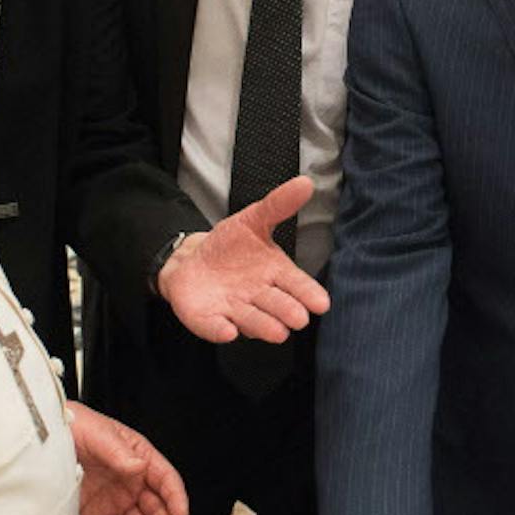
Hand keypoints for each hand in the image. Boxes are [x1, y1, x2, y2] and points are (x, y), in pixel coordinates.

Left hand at [68, 402, 188, 514]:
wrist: (44, 440)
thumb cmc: (75, 427)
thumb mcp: (98, 433)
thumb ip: (118, 451)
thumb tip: (139, 466)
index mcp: (139, 458)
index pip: (166, 479)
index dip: (176, 497)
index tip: (181, 514)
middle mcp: (131, 482)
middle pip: (157, 508)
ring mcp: (114, 500)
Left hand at [157, 174, 330, 342]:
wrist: (193, 262)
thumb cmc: (230, 246)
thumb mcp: (252, 220)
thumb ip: (278, 205)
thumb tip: (306, 182)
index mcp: (275, 274)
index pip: (297, 285)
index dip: (309, 294)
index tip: (322, 303)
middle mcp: (259, 297)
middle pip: (277, 306)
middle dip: (288, 311)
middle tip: (298, 318)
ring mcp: (234, 311)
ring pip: (252, 321)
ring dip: (263, 326)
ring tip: (278, 332)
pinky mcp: (209, 321)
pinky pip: (215, 328)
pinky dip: (221, 331)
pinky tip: (229, 331)